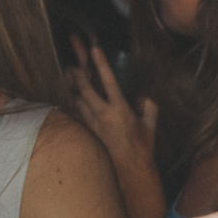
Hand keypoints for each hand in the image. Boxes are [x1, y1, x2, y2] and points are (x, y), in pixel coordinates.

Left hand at [65, 38, 158, 181]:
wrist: (130, 168)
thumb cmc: (142, 147)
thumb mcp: (150, 125)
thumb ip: (149, 107)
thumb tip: (144, 98)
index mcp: (120, 109)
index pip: (108, 81)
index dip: (101, 63)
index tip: (94, 49)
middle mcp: (103, 114)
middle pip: (84, 88)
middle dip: (76, 73)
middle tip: (71, 63)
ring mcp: (92, 123)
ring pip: (76, 99)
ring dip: (71, 87)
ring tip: (67, 77)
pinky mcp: (87, 131)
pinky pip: (76, 113)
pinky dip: (72, 103)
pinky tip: (69, 97)